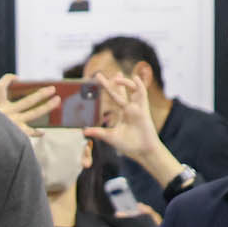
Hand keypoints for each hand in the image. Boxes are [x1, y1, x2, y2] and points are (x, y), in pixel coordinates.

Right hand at [0, 73, 53, 137]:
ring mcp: (14, 124)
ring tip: (57, 100)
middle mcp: (7, 114)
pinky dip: (36, 133)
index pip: (1, 87)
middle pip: (28, 101)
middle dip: (41, 94)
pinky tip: (42, 133)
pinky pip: (30, 132)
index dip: (8, 79)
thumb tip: (8, 101)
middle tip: (52, 89)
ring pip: (34, 113)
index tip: (17, 77)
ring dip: (47, 107)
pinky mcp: (17, 134)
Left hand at [85, 71, 180, 185]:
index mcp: (122, 114)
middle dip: (112, 82)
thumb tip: (83, 131)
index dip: (106, 90)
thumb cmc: (129, 145)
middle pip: (120, 92)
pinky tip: (135, 78)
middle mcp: (129, 109)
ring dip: (125, 82)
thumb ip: (98, 132)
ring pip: (133, 90)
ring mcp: (137, 108)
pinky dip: (139, 85)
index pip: (113, 98)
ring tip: (116, 78)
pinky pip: (142, 94)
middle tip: (98, 74)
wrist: (143, 152)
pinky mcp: (144, 110)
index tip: (96, 83)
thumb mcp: (110, 137)